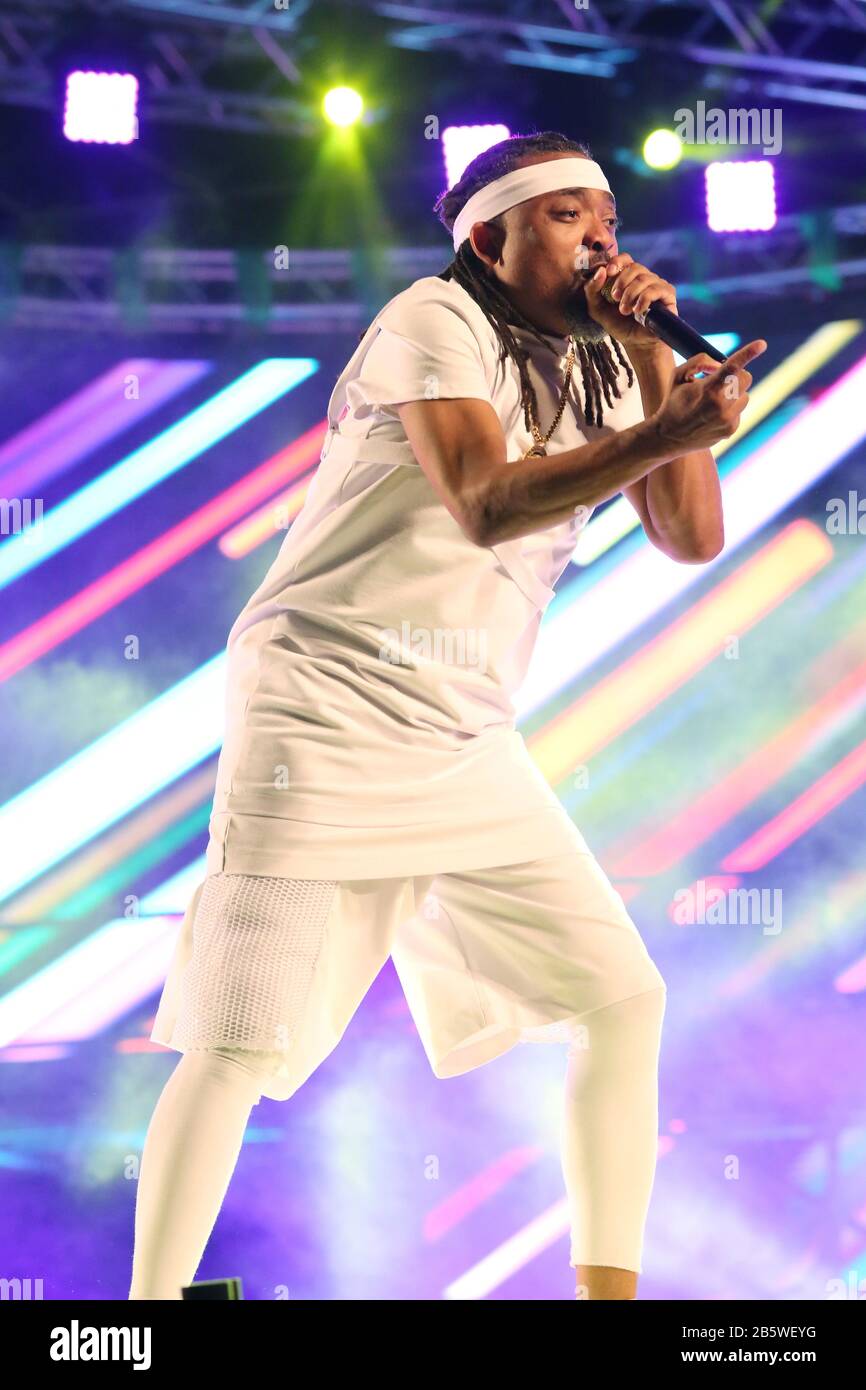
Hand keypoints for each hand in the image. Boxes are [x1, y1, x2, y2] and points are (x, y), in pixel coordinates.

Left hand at [583, 254, 677, 348]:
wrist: (635, 343)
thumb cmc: (618, 324)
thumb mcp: (597, 309)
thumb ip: (592, 290)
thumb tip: (601, 270)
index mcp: (628, 277)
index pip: (625, 258)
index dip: (617, 262)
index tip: (608, 272)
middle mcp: (644, 277)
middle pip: (635, 266)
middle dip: (621, 281)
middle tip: (614, 298)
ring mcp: (657, 284)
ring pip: (644, 278)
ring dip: (630, 294)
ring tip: (625, 311)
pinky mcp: (668, 294)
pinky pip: (655, 289)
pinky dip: (643, 300)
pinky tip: (638, 311)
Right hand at [651, 340, 767, 452]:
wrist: (668, 437)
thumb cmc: (673, 402)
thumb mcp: (678, 376)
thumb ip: (700, 361)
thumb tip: (720, 364)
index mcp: (707, 389)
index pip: (732, 366)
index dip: (748, 352)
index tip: (762, 344)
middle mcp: (721, 405)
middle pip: (746, 378)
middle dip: (737, 375)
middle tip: (720, 380)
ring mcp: (727, 419)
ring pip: (745, 395)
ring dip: (734, 393)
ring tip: (713, 401)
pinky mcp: (731, 430)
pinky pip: (739, 411)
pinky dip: (730, 409)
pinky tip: (713, 414)